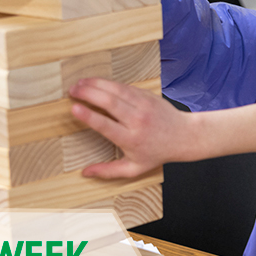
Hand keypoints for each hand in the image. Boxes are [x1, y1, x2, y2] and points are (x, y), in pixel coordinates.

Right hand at [68, 78, 194, 179]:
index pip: (106, 125)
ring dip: (96, 84)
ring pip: (116, 90)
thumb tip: (85, 173)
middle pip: (110, 103)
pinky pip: (124, 86)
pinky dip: (108, 82)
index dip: (89, 116)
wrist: (183, 136)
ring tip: (79, 83)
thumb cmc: (157, 154)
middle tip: (72, 91)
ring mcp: (144, 105)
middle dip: (88, 94)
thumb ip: (109, 171)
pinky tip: (94, 81)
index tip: (74, 108)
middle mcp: (137, 121)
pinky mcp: (147, 95)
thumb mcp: (134, 168)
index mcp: (131, 139)